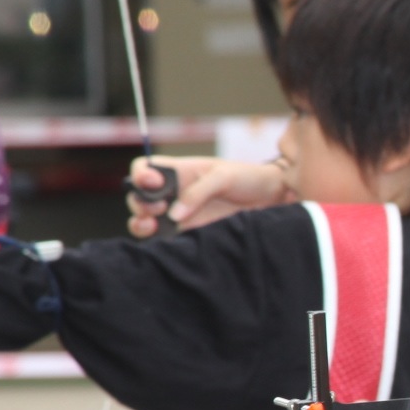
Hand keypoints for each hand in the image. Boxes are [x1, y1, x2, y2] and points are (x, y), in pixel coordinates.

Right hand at [125, 156, 288, 235]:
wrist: (270, 199)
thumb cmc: (247, 179)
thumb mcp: (223, 176)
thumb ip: (198, 192)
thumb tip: (174, 214)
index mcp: (178, 171)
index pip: (144, 169)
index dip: (140, 175)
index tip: (152, 182)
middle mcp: (173, 193)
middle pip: (139, 198)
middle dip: (139, 203)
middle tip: (159, 208)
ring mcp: (178, 214)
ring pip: (145, 220)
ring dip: (141, 223)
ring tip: (152, 225)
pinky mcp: (188, 233)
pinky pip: (164, 238)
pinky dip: (156, 240)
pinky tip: (161, 238)